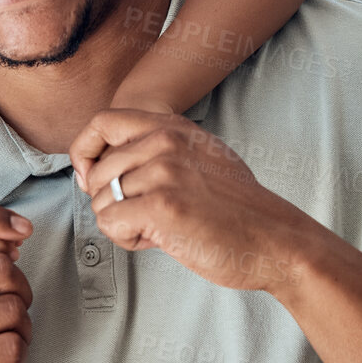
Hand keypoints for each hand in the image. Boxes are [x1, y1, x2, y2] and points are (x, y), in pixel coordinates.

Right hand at [0, 205, 32, 362]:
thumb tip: (13, 233)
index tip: (21, 230)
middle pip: (0, 267)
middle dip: (20, 291)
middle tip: (11, 311)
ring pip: (13, 309)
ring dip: (22, 328)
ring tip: (2, 340)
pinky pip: (14, 346)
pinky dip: (18, 355)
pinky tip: (0, 361)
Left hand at [74, 109, 313, 293]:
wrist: (276, 240)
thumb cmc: (237, 208)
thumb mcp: (200, 158)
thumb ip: (156, 151)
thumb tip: (98, 165)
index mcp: (172, 126)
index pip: (102, 122)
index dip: (85, 153)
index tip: (92, 180)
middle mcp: (166, 141)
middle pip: (97, 172)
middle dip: (112, 203)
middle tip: (148, 218)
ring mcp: (163, 171)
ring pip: (101, 201)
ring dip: (123, 224)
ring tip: (160, 228)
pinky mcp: (160, 205)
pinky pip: (109, 223)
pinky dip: (127, 239)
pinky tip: (158, 240)